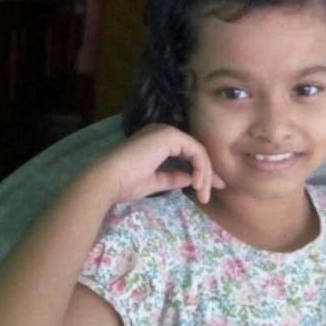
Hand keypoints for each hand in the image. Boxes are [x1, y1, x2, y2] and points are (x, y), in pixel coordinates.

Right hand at [86, 124, 224, 205]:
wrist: (108, 180)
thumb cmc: (125, 183)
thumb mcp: (154, 182)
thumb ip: (173, 178)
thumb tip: (191, 179)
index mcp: (158, 141)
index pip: (188, 153)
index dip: (202, 171)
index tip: (208, 190)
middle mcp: (164, 131)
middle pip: (196, 151)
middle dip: (209, 172)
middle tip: (217, 190)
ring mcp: (167, 131)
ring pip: (198, 151)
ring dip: (205, 174)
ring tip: (204, 194)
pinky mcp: (169, 136)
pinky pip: (196, 151)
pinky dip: (201, 168)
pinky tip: (198, 184)